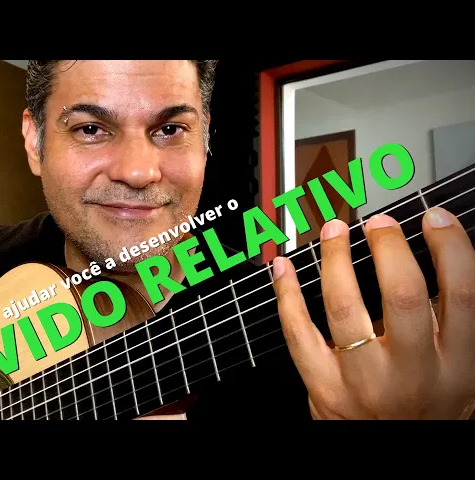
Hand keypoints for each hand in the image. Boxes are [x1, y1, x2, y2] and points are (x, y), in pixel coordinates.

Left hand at [273, 207, 474, 419]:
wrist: (396, 455)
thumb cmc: (427, 411)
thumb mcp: (462, 375)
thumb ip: (453, 325)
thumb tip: (441, 261)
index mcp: (457, 366)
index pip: (462, 295)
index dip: (450, 248)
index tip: (434, 219)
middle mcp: (411, 373)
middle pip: (401, 293)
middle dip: (388, 246)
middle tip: (379, 224)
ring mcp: (364, 381)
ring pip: (344, 306)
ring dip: (335, 259)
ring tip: (334, 231)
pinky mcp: (325, 388)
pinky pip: (298, 333)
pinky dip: (286, 294)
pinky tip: (284, 268)